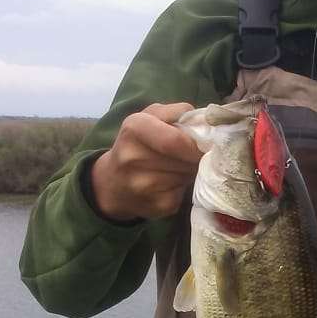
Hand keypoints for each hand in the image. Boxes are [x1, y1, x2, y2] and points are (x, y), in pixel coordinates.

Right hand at [91, 103, 201, 220]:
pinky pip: (185, 193)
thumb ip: (175, 112)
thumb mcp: (148, 118)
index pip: (175, 140)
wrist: (112, 184)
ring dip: (192, 171)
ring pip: (188, 175)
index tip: (204, 143)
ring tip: (181, 168)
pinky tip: (173, 183)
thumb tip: (204, 120)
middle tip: (196, 155)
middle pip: (186, 159)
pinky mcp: (158, 205)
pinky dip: (185, 187)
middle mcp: (134, 158)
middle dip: (197, 157)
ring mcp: (144, 185)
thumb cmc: (137, 144)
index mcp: (134, 129)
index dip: (195, 144)